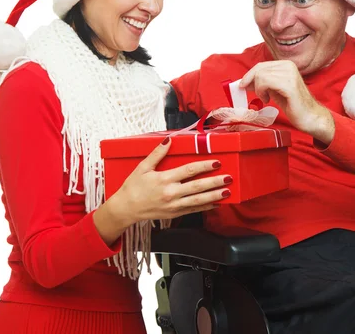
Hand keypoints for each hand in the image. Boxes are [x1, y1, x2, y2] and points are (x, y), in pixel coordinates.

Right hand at [95, 137, 230, 243]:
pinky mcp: (174, 213)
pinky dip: (206, 207)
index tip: (216, 162)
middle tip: (228, 178)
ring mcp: (174, 205)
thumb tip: (169, 140)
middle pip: (197, 187)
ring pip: (198, 201)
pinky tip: (217, 204)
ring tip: (227, 191)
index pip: (188, 171)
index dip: (204, 166)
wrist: (126, 208)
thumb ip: (157, 154)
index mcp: (164, 179)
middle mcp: (171, 193)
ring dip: (214, 196)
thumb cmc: (133, 187)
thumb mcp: (143, 167)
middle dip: (215, 182)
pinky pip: (193, 210)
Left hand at [240, 60, 334, 142]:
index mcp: (286, 65)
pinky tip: (268, 99)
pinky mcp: (289, 85)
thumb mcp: (274, 90)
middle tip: (255, 94)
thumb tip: (244, 81)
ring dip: (258, 89)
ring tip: (266, 98)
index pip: (261, 65)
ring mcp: (290, 74)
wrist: (309, 117)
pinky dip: (262, 92)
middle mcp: (288, 66)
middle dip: (251, 82)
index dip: (249, 75)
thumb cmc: (293, 104)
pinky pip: (266, 82)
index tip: (243, 86)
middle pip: (259, 69)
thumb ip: (262, 83)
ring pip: (261, 76)